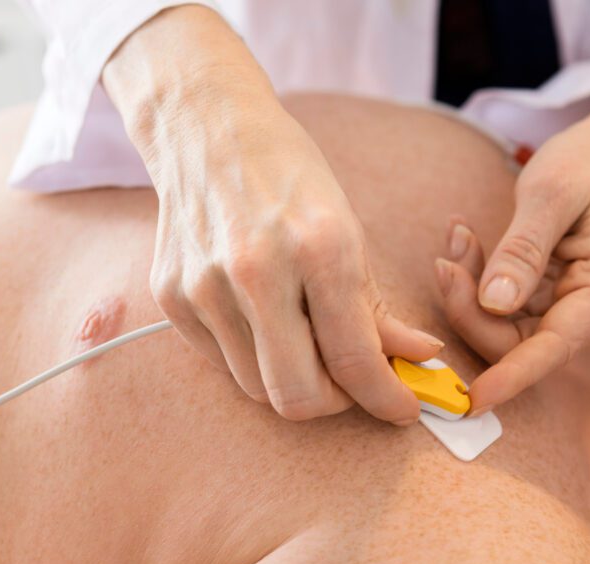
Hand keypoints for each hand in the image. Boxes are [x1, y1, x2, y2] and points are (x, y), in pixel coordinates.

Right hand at [103, 6, 442, 423]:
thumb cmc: (288, 174)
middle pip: (297, 397)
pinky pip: (222, 362)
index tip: (403, 408)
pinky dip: (253, 355)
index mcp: (317, 247)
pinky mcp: (171, 297)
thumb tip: (419, 357)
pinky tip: (262, 317)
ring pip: (257, 388)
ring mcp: (205, 287)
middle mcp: (257, 271)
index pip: (354, 360)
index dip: (387, 398)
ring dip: (292, 379)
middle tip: (351, 382)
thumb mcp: (347, 229)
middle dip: (335, 403)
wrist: (205, 129)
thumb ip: (376, 306)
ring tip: (306, 340)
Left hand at [447, 93, 589, 411]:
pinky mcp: (551, 304)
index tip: (473, 399)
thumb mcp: (550, 192)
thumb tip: (494, 304)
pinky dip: (477, 285)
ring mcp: (576, 309)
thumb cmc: (584, 165)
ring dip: (469, 293)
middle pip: (521, 342)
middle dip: (471, 309)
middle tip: (445, 258)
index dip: (513, 376)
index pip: (556, 346)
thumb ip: (523, 249)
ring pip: (505, 330)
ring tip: (457, 238)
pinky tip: (465, 244)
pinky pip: (503, 313)